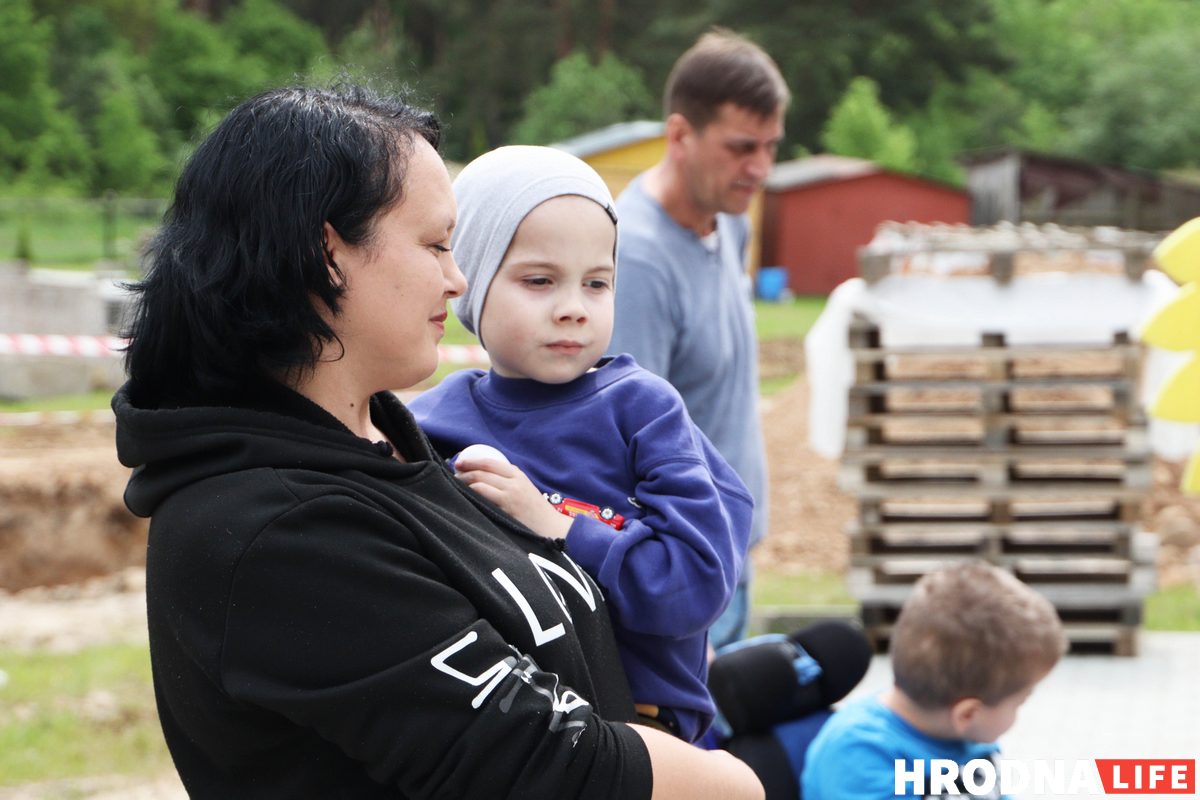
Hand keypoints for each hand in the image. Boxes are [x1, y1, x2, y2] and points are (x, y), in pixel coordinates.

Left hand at [455, 456, 572, 539]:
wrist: (550, 527)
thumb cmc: (535, 511)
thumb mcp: (524, 489)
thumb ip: (508, 481)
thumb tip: (483, 477)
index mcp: (517, 474)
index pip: (490, 462)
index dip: (472, 461)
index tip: (459, 463)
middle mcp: (513, 482)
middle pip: (482, 471)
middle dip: (464, 472)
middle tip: (452, 475)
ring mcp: (510, 495)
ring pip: (480, 483)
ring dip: (464, 484)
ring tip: (455, 486)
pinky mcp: (506, 509)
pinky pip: (483, 498)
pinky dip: (472, 496)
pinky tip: (465, 498)